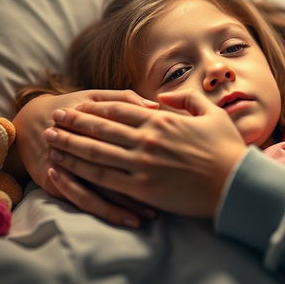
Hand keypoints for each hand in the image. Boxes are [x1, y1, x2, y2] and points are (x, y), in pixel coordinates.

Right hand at [12, 89, 160, 226]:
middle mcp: (78, 144)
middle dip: (144, 185)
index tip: (178, 167)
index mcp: (93, 121)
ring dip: (127, 205)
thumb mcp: (97, 96)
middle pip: (115, 168)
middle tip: (172, 196)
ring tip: (150, 216)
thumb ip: (126, 100)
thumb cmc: (76, 108)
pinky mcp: (56, 183)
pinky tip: (128, 220)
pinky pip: (84, 201)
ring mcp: (64, 166)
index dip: (151, 152)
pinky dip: (107, 211)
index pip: (125, 138)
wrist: (34, 121)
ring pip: (101, 191)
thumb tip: (155, 107)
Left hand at [43, 89, 247, 217]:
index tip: (79, 104)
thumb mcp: (212, 114)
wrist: (234, 184)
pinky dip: (79, 170)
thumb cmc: (227, 149)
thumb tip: (166, 96)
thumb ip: (188, 99)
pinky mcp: (140, 187)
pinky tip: (63, 167)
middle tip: (54, 118)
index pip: (119, 109)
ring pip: (95, 151)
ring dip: (69, 143)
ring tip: (50, 138)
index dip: (95, 107)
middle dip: (74, 122)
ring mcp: (141, 163)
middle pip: (101, 128)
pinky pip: (102, 177)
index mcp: (162, 120)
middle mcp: (147, 139)